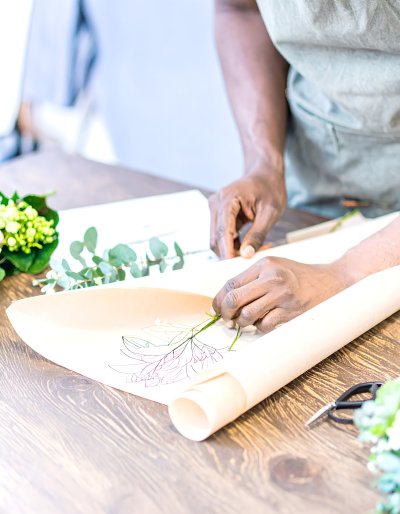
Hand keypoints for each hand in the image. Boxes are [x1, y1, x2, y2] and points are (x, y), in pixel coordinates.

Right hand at [208, 168, 285, 258]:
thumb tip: (246, 254)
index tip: (235, 267)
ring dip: (233, 249)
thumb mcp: (271, 212)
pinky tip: (251, 244)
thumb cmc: (270, 188)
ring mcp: (215, 209)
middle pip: (217, 238)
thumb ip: (258, 234)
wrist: (265, 173)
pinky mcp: (218, 215)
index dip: (228, 251)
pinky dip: (234, 243)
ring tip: (257, 248)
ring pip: (218, 239)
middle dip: (232, 252)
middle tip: (254, 257)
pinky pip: (222, 235)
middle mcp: (216, 203)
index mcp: (227, 199)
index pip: (223, 231)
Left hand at [212, 256, 349, 332]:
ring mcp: (282, 295)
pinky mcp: (291, 311)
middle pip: (234, 300)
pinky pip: (264, 326)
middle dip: (225, 314)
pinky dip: (260, 328)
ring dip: (242, 324)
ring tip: (246, 322)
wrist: (331, 281)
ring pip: (247, 316)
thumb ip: (252, 278)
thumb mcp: (274, 267)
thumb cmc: (298, 276)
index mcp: (264, 264)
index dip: (219, 300)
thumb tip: (225, 299)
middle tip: (227, 320)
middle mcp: (272, 278)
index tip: (216, 309)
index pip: (231, 284)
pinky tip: (264, 323)